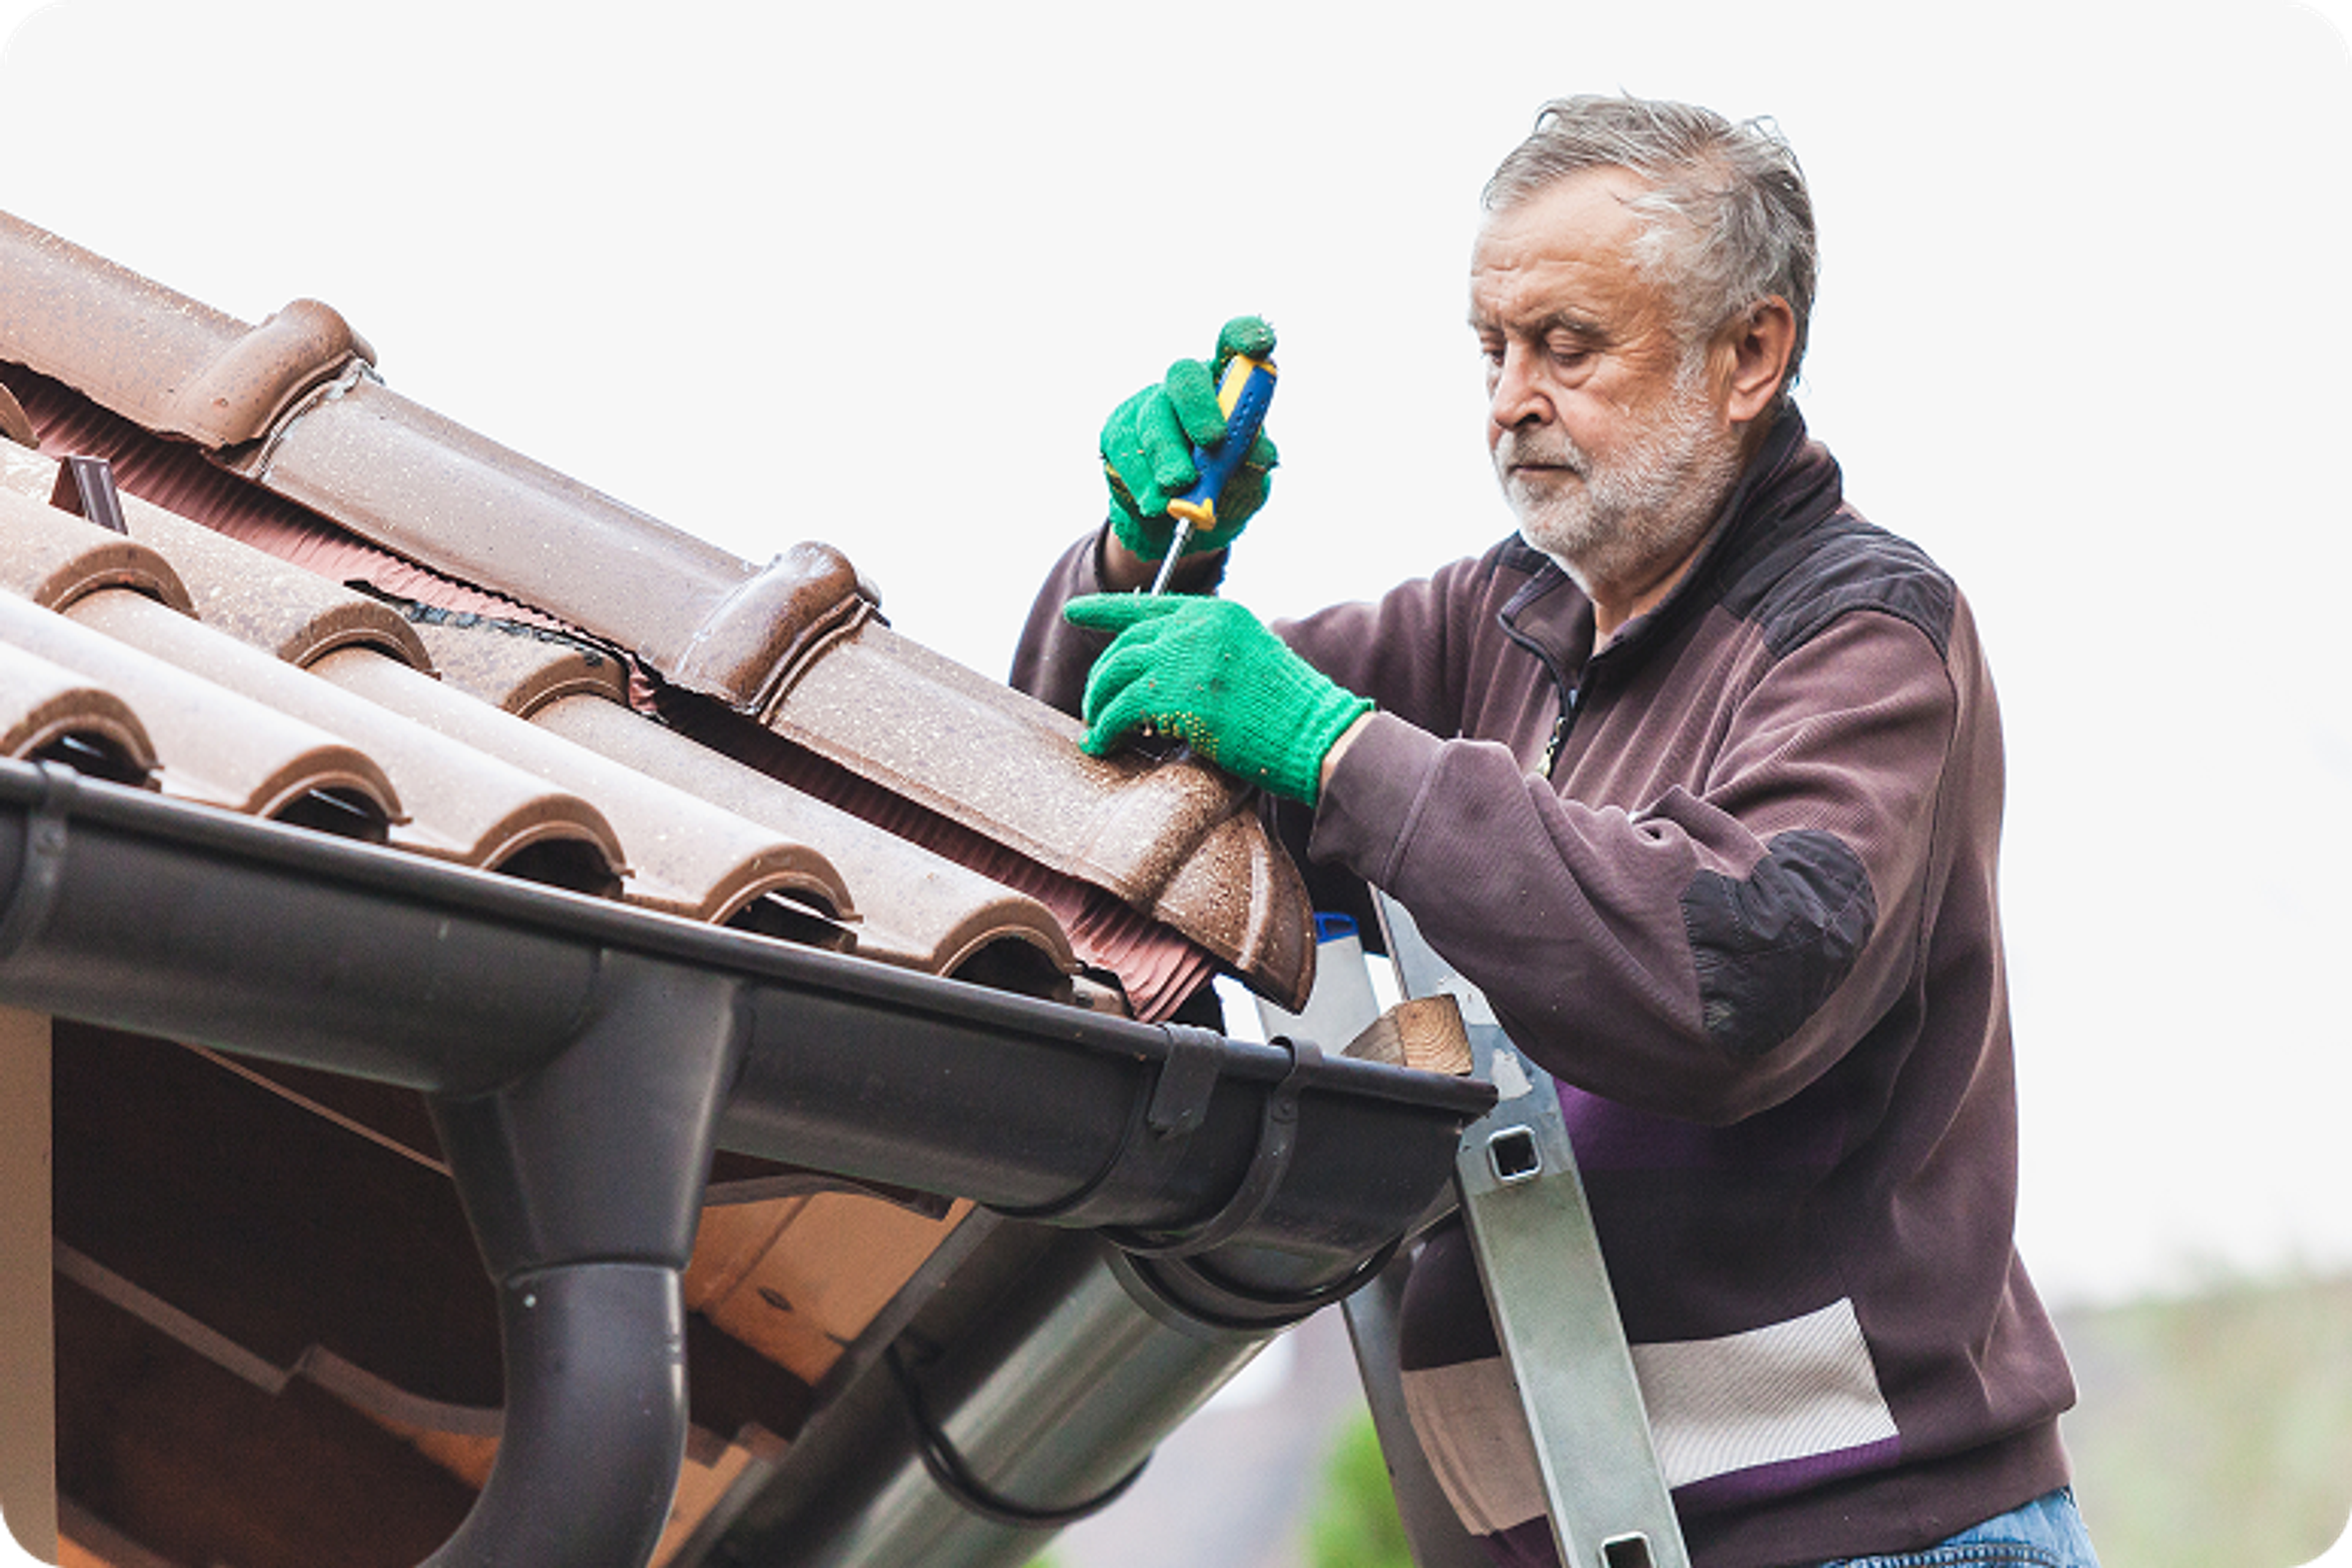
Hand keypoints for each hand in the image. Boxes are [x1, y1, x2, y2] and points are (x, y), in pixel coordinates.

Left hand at [1063, 593, 1369, 805]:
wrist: (1317, 733)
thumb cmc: (1290, 708)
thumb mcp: (1250, 656)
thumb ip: (1208, 651)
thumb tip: (1165, 673)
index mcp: (1215, 613)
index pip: (1146, 605)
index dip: (1104, 610)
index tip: (1075, 612)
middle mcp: (1195, 627)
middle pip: (1124, 644)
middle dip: (1102, 677)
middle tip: (1094, 705)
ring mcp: (1185, 660)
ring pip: (1114, 674)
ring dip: (1098, 704)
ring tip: (1096, 728)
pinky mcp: (1177, 699)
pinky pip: (1119, 711)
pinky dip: (1104, 729)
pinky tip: (1101, 744)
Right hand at [1100, 316, 1278, 564]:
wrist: (1179, 522)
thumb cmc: (1223, 490)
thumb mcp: (1248, 482)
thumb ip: (1254, 465)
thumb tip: (1258, 452)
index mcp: (1228, 385)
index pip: (1234, 342)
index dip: (1245, 336)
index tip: (1259, 347)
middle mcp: (1186, 387)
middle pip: (1185, 375)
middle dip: (1199, 405)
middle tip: (1213, 440)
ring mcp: (1149, 406)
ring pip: (1154, 418)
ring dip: (1168, 455)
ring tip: (1179, 488)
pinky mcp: (1118, 432)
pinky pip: (1126, 450)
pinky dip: (1143, 481)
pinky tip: (1155, 503)